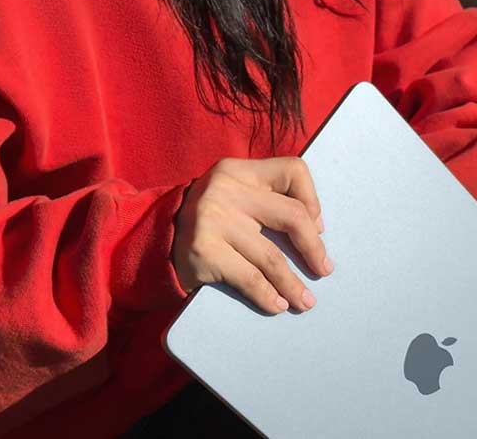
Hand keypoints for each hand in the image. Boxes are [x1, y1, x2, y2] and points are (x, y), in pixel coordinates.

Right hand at [170, 156, 330, 313]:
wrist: (154, 238)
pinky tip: (278, 305)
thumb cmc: (210, 219)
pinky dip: (269, 296)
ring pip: (272, 258)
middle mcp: (227, 189)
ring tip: (306, 301)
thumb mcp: (234, 194)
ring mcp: (214, 220)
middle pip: (291, 217)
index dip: (312, 199)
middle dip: (313, 248)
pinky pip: (249, 279)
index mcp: (240, 171)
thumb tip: (316, 228)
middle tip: (323, 269)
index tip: (316, 226)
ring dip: (294, 284)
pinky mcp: (204, 252)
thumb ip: (268, 200)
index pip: (293, 171)